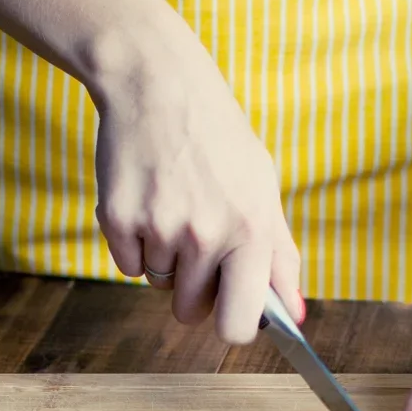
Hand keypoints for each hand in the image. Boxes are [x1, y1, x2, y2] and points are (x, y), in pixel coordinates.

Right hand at [90, 57, 304, 342]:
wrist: (158, 84)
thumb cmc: (218, 139)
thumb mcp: (263, 188)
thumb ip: (280, 256)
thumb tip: (294, 315)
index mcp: (252, 230)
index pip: (237, 325)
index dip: (231, 326)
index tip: (227, 310)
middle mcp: (205, 235)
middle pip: (189, 312)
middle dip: (193, 291)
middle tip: (196, 243)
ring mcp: (159, 228)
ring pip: (158, 284)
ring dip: (164, 259)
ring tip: (173, 206)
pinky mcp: (117, 220)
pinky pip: (126, 265)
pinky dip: (134, 244)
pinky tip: (147, 200)